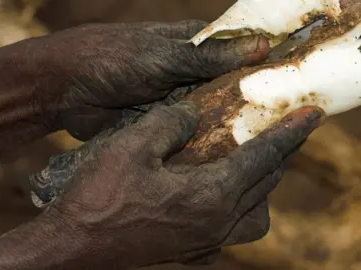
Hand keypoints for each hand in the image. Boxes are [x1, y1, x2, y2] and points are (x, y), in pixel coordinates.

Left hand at [16, 20, 268, 139]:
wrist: (66, 89)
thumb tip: (261, 46)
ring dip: (233, 125)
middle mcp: (192, 71)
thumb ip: (209, 56)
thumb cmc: (113, 59)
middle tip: (285, 120)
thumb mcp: (165, 56)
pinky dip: (209, 142)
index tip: (295, 80)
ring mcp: (180, 98)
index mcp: (194, 45)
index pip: (240, 51)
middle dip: (253, 101)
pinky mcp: (167, 122)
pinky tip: (230, 156)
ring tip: (265, 142)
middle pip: (232, 86)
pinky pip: (195, 132)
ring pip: (216, 112)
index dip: (266, 63)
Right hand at [41, 101, 323, 268]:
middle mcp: (218, 223)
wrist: (71, 248)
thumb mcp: (133, 145)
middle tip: (285, 131)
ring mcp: (206, 242)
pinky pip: (234, 231)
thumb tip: (193, 115)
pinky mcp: (192, 252)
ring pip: (257, 215)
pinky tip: (223, 195)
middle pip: (267, 183)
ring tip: (254, 163)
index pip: (265, 156)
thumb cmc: (98, 197)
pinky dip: (241, 210)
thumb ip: (171, 123)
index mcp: (212, 195)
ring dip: (264, 187)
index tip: (314, 114)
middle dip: (282, 154)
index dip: (291, 132)